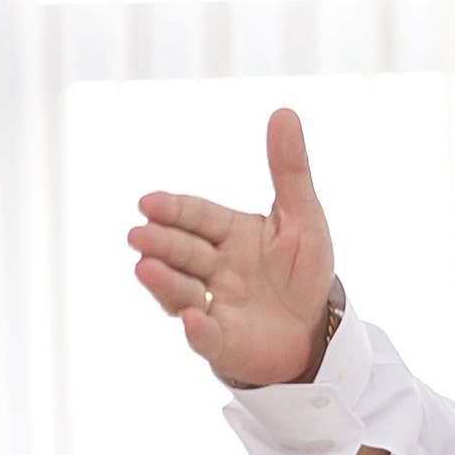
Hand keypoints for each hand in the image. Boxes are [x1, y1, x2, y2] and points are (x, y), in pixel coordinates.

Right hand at [129, 108, 337, 388]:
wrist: (316, 329)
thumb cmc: (302, 271)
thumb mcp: (303, 218)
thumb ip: (290, 170)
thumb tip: (284, 111)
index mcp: (229, 234)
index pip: (197, 216)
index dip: (173, 210)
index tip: (148, 202)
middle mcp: (213, 268)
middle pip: (182, 251)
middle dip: (161, 243)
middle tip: (138, 234)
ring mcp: (214, 306)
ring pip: (182, 292)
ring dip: (165, 282)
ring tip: (146, 268)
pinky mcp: (223, 343)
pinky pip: (207, 338)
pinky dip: (198, 331)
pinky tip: (192, 321)